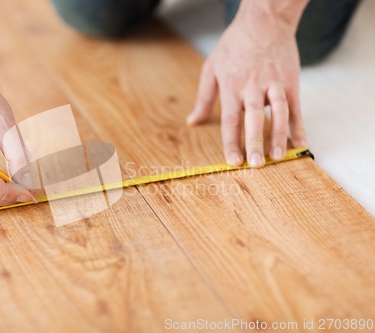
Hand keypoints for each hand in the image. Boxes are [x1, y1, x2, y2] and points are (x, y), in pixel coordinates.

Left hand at [187, 10, 306, 166]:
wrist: (263, 22)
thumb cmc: (234, 46)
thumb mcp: (211, 69)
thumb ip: (203, 98)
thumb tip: (192, 121)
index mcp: (231, 87)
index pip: (231, 120)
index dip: (232, 142)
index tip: (234, 161)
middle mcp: (252, 88)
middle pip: (253, 118)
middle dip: (255, 142)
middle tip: (256, 164)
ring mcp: (274, 84)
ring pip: (278, 113)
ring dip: (279, 136)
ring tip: (280, 156)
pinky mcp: (291, 81)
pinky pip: (296, 107)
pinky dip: (299, 125)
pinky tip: (301, 142)